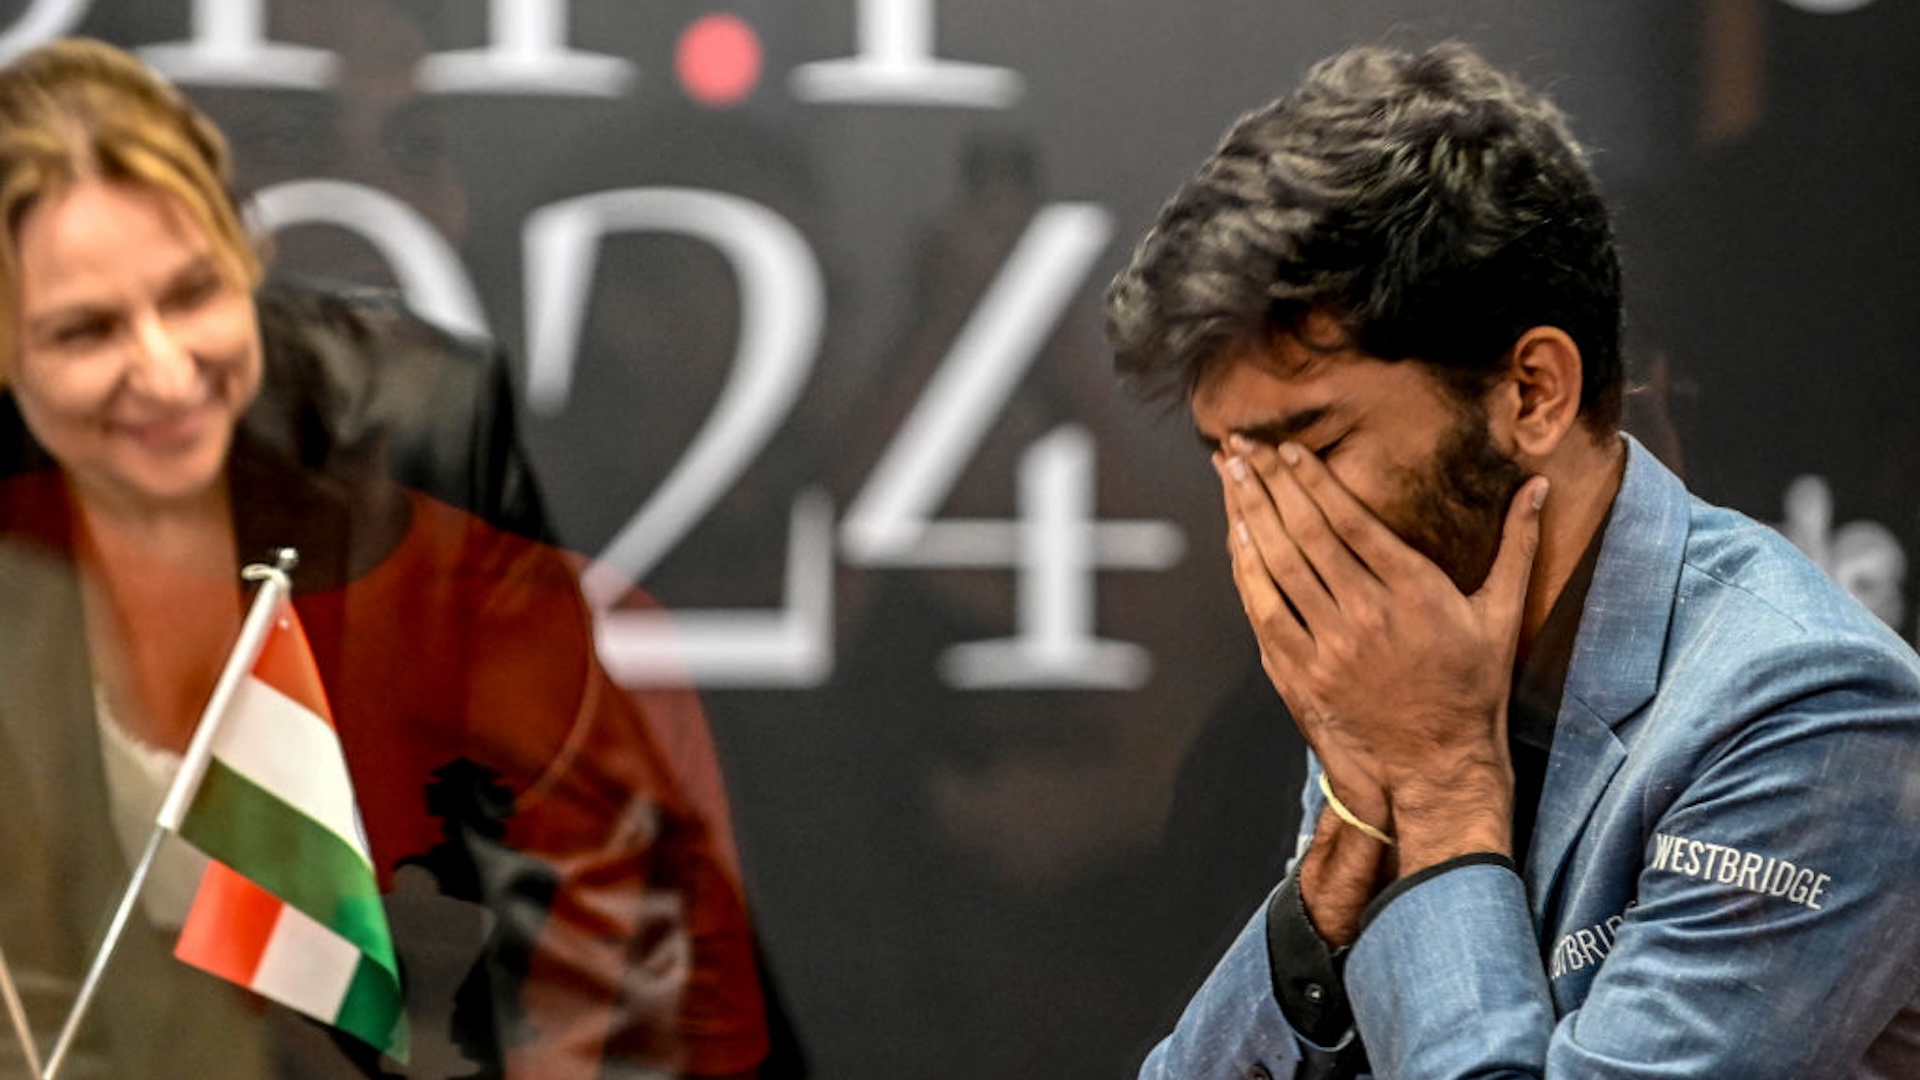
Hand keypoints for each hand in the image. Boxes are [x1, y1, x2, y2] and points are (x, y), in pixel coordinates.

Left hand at [1216, 436, 1547, 875]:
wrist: (1437, 762)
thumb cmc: (1472, 686)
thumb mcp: (1501, 614)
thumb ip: (1517, 545)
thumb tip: (1540, 487)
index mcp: (1415, 591)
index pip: (1353, 521)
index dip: (1316, 480)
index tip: (1288, 449)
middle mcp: (1368, 613)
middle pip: (1308, 533)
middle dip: (1270, 482)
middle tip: (1243, 444)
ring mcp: (1331, 645)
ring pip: (1280, 565)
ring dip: (1250, 513)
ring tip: (1229, 472)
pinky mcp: (1303, 672)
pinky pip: (1265, 610)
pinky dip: (1247, 568)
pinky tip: (1236, 534)